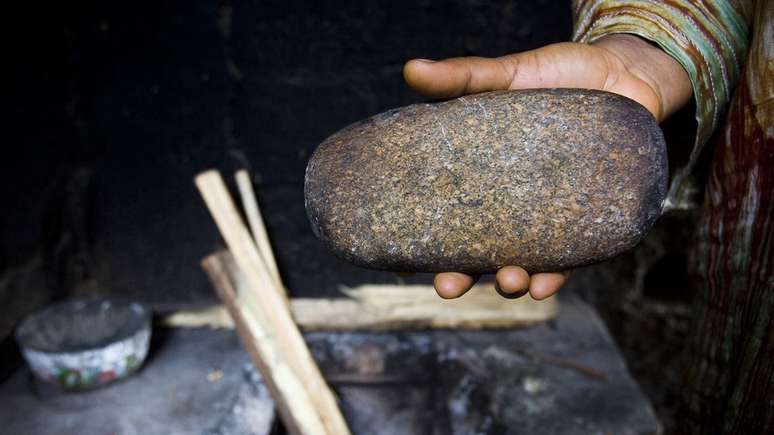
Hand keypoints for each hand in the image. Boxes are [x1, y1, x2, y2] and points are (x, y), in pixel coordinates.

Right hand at [404, 34, 691, 298]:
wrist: (624, 73)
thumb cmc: (559, 75)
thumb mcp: (508, 74)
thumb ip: (463, 77)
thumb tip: (410, 69)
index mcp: (482, 177)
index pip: (445, 217)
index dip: (423, 243)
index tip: (402, 265)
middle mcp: (511, 205)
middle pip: (478, 252)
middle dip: (461, 277)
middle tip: (448, 287)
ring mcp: (548, 216)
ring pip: (523, 263)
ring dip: (511, 281)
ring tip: (507, 281)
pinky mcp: (589, 220)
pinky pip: (571, 258)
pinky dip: (557, 276)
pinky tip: (545, 285)